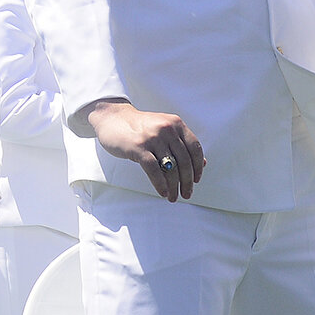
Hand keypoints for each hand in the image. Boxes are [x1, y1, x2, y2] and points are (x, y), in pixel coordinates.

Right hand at [86, 98, 204, 200]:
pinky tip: (162, 192)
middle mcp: (167, 129)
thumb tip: (202, 163)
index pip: (195, 148)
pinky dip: (160, 184)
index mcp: (176, 124)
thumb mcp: (163, 129)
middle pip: (184, 161)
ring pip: (170, 168)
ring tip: (173, 197)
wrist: (112, 117)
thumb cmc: (138, 126)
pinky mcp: (138, 147)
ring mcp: (152, 138)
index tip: (196, 180)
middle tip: (186, 194)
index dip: (197, 167)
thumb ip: (181, 143)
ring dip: (173, 187)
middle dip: (187, 182)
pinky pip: (154, 170)